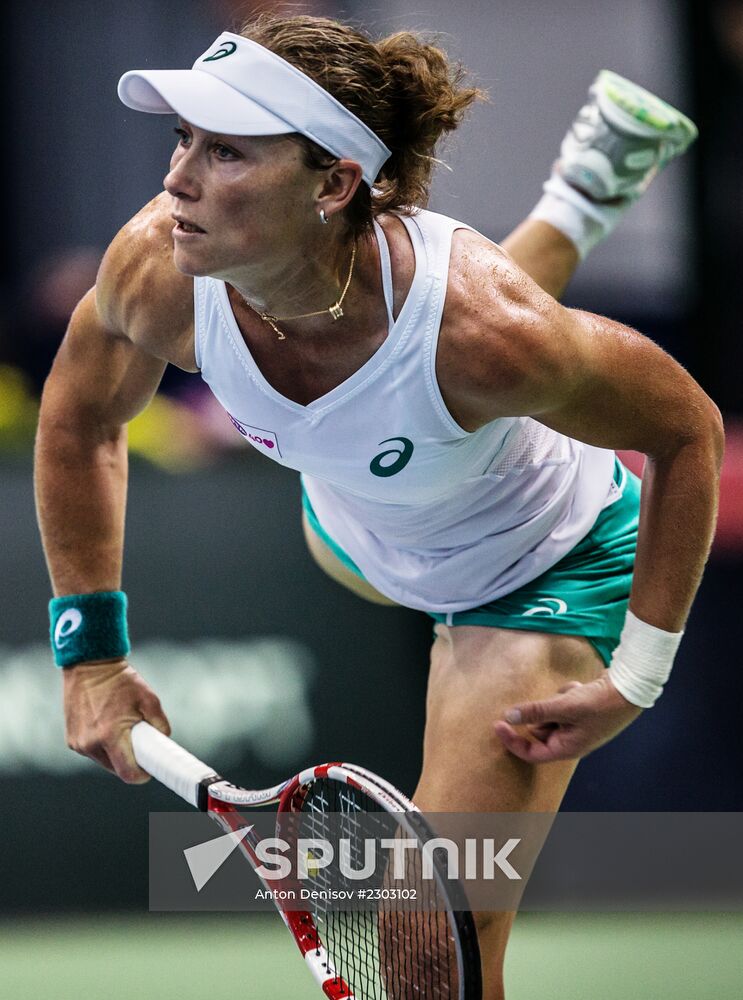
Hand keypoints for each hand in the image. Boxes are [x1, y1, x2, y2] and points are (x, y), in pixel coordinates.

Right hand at [63, 659, 170, 782]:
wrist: (90, 665)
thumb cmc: (121, 681)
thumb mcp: (149, 699)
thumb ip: (160, 724)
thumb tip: (163, 741)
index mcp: (110, 735)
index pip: (127, 772)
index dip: (141, 774)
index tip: (150, 768)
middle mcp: (90, 743)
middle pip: (116, 768)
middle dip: (130, 761)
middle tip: (140, 744)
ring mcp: (78, 743)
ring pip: (104, 761)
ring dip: (115, 753)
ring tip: (122, 730)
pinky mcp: (71, 740)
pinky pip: (92, 752)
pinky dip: (102, 746)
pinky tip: (107, 726)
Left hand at [494, 674, 642, 762]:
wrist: (631, 689)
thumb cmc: (600, 703)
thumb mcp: (565, 706)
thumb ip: (536, 711)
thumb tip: (509, 716)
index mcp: (567, 748)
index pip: (532, 753)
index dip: (513, 741)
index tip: (498, 724)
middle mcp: (572, 741)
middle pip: (540, 731)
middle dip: (541, 712)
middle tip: (548, 700)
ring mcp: (578, 726)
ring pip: (551, 713)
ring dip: (556, 701)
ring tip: (573, 692)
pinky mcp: (582, 712)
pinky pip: (563, 703)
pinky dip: (567, 694)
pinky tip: (580, 688)